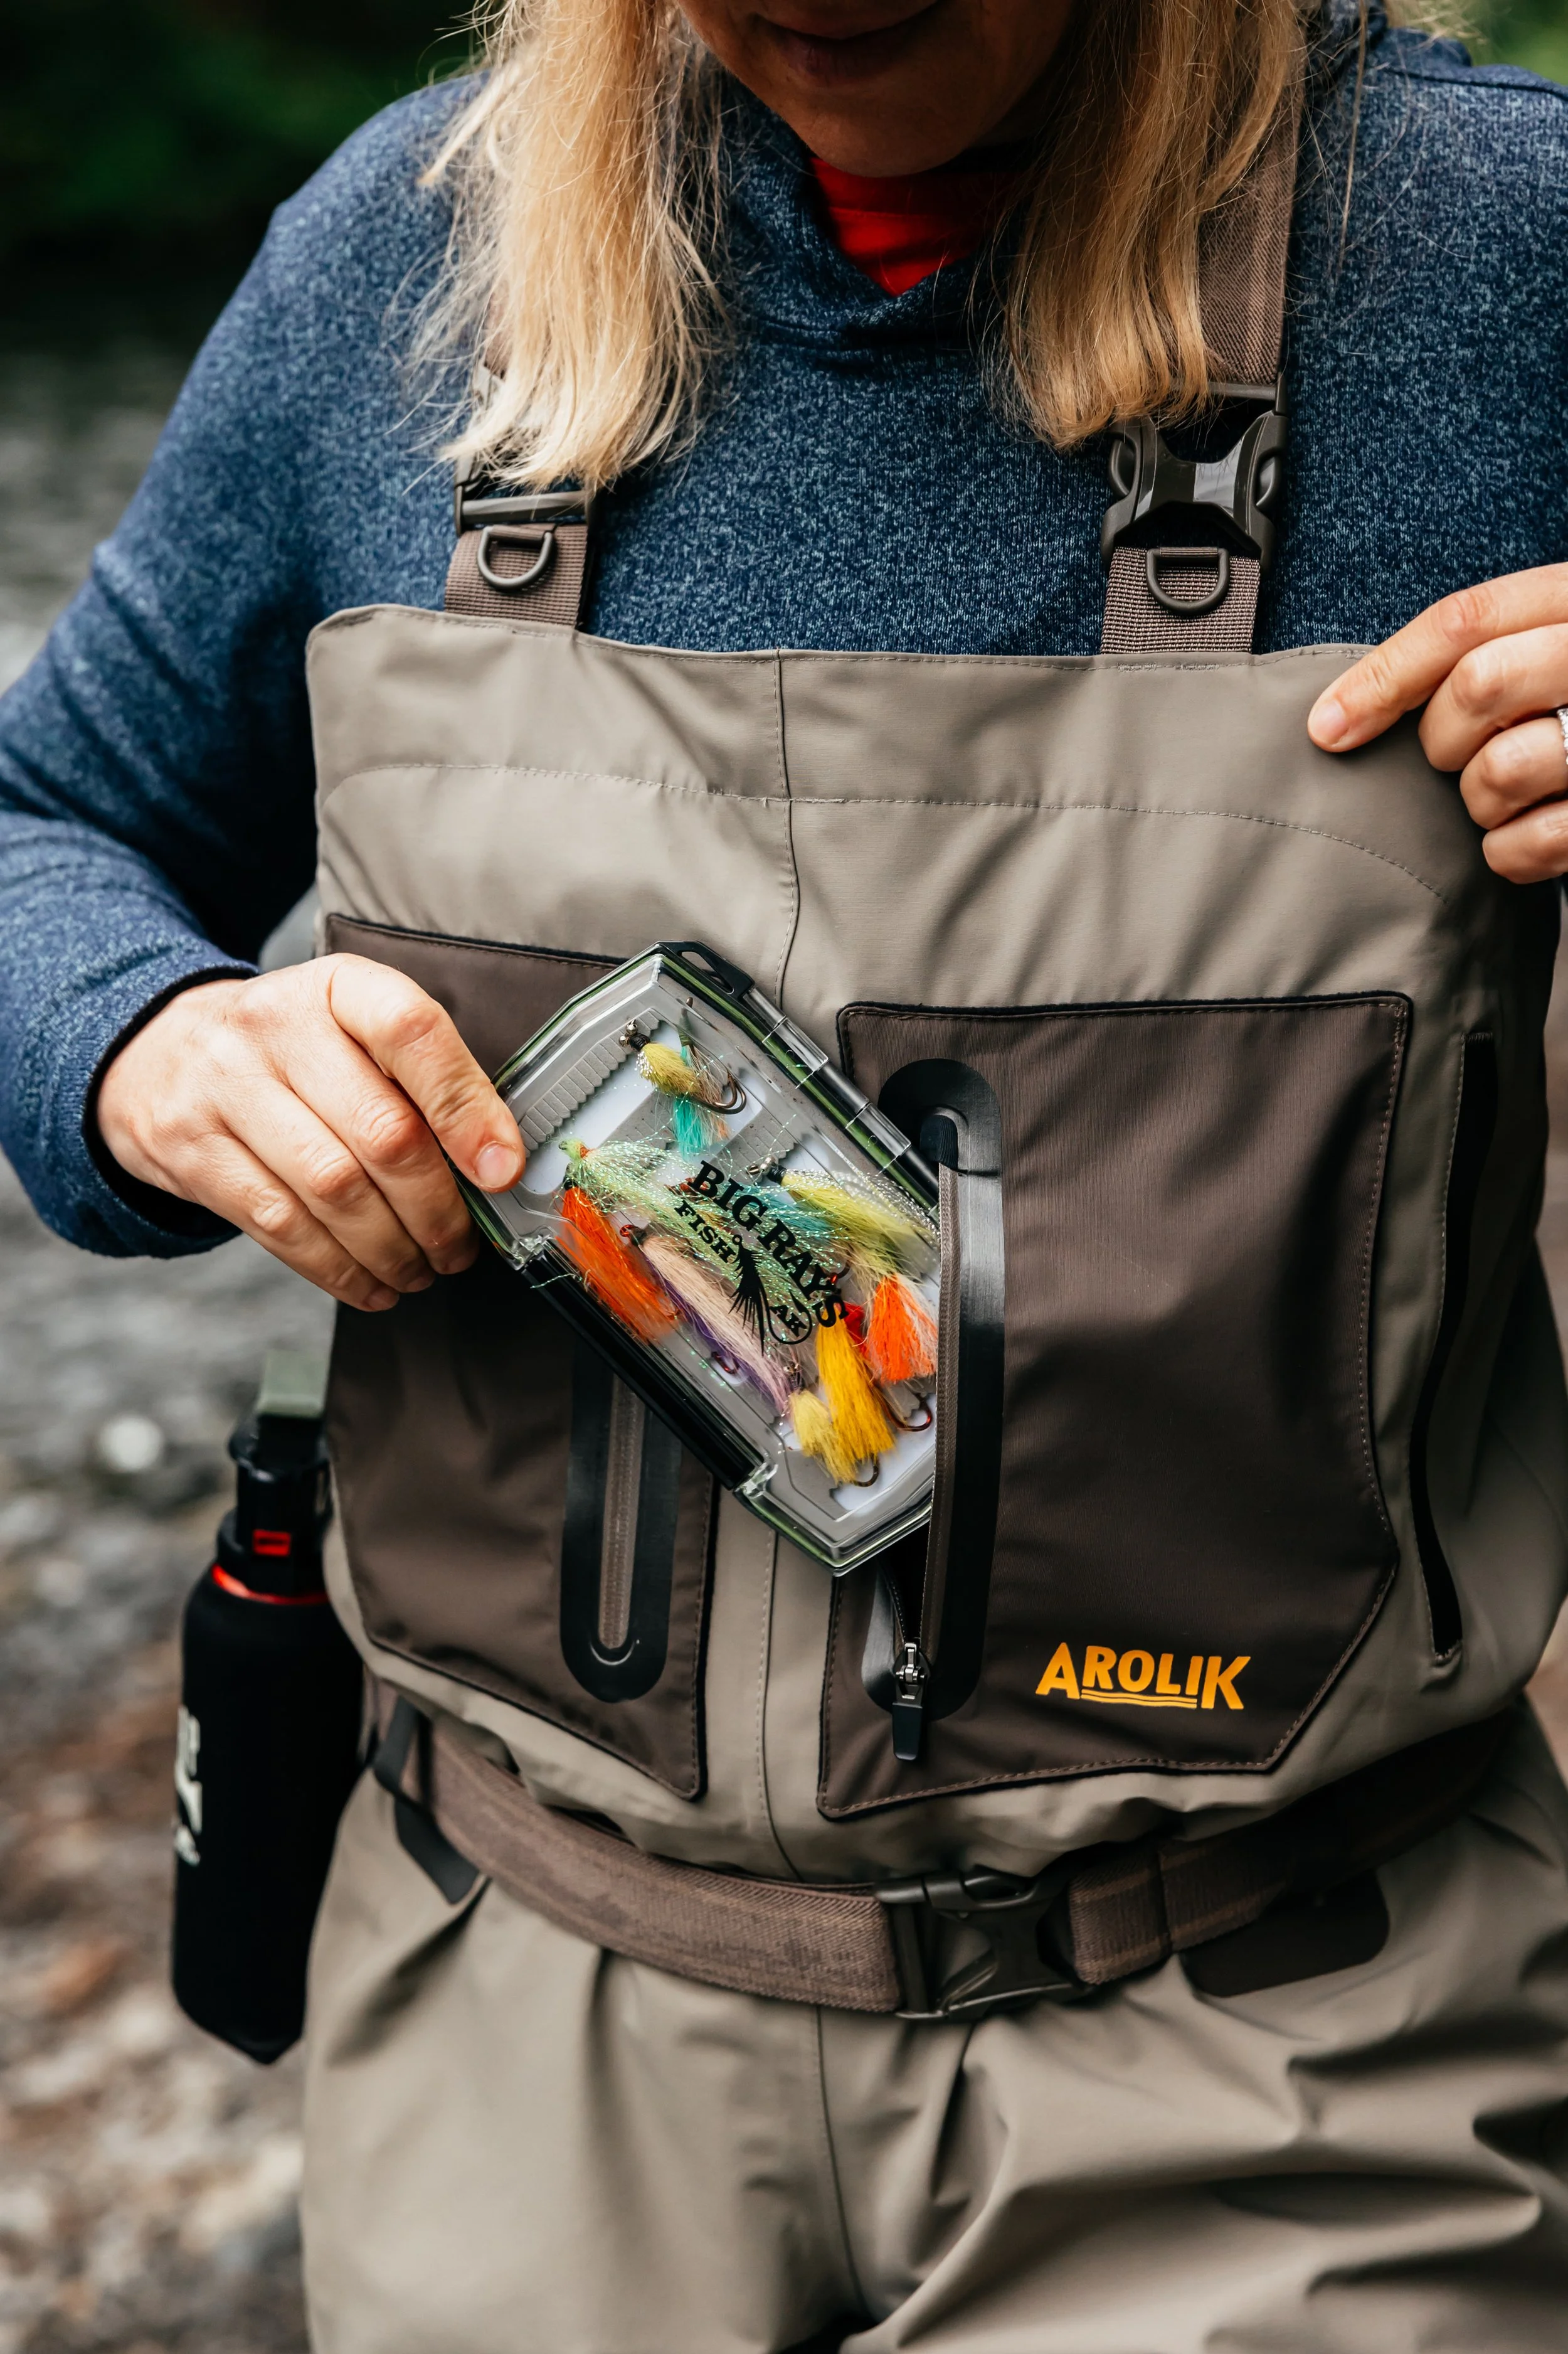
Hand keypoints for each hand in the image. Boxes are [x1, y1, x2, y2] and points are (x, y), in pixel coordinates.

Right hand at [96, 956, 523, 1309]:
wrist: (155, 1053)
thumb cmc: (290, 1052)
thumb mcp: (351, 1030)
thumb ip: (421, 1079)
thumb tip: (498, 1164)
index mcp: (337, 986)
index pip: (411, 1032)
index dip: (466, 1108)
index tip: (502, 1171)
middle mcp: (275, 1027)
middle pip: (380, 1131)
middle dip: (437, 1208)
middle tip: (461, 1246)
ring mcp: (223, 1088)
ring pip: (332, 1189)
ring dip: (392, 1248)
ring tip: (423, 1271)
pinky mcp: (190, 1151)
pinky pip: (279, 1226)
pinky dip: (338, 1269)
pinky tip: (372, 1284)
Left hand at [1307, 563, 1567, 883]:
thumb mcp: (1546, 648)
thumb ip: (1478, 655)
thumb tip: (1338, 718)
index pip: (1468, 621)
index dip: (1385, 676)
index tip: (1327, 728)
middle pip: (1478, 688)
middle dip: (1442, 738)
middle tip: (1459, 754)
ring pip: (1500, 771)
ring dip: (1478, 800)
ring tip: (1505, 794)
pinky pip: (1530, 844)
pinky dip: (1508, 852)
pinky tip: (1526, 837)